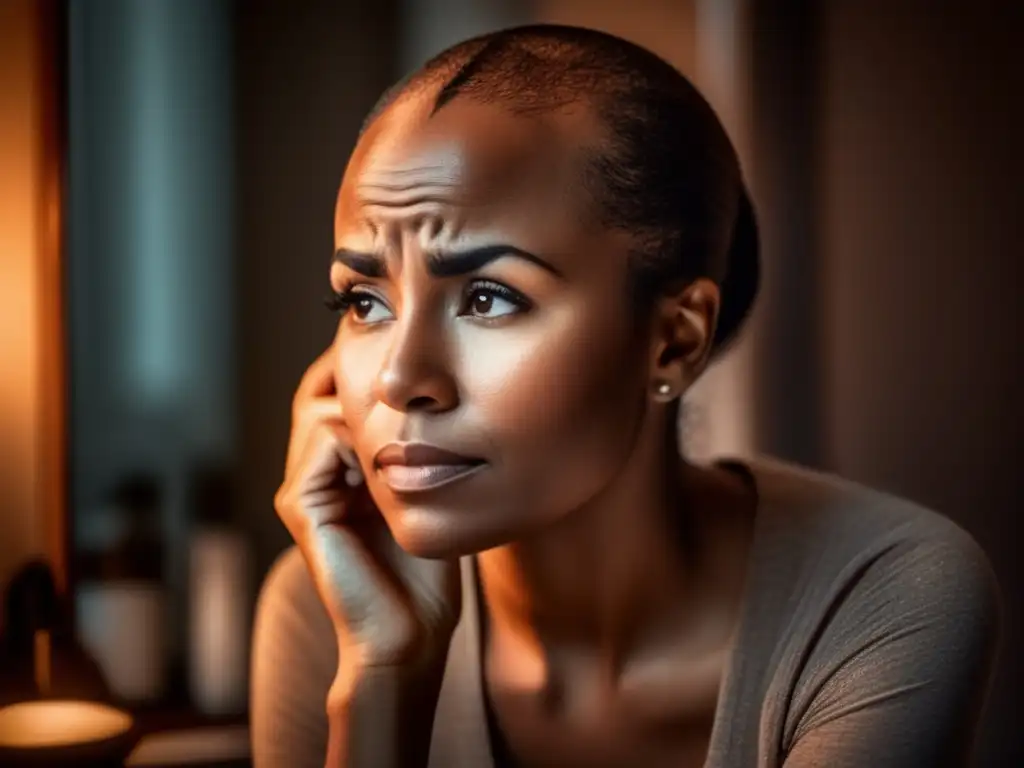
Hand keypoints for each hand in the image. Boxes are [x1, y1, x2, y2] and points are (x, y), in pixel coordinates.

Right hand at [274, 347, 461, 673]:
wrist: (411, 636)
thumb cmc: (429, 574)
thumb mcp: (431, 496)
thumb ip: (420, 451)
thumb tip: (437, 402)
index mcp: (339, 473)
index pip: (332, 396)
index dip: (363, 373)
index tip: (409, 368)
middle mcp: (314, 476)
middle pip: (318, 392)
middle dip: (358, 377)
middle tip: (404, 382)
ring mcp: (302, 489)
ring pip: (320, 407)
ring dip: (367, 411)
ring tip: (409, 437)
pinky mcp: (300, 504)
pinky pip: (322, 437)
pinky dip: (359, 434)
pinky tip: (395, 459)